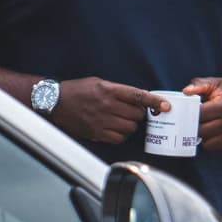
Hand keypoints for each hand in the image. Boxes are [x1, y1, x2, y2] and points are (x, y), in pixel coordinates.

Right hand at [47, 77, 166, 144]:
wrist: (55, 102)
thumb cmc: (78, 90)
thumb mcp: (99, 83)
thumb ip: (119, 90)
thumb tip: (141, 97)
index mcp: (109, 90)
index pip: (138, 95)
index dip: (155, 101)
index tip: (166, 105)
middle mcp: (107, 105)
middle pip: (137, 114)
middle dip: (139, 114)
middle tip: (133, 112)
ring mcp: (102, 120)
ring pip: (130, 128)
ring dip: (130, 125)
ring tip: (122, 120)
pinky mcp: (96, 133)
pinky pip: (118, 138)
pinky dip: (121, 135)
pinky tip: (115, 129)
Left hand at [182, 76, 221, 150]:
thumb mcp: (214, 82)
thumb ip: (199, 84)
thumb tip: (186, 91)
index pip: (201, 114)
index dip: (191, 112)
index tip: (188, 109)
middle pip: (202, 129)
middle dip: (193, 124)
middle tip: (191, 117)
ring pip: (206, 140)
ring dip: (200, 134)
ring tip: (201, 123)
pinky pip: (213, 146)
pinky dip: (207, 141)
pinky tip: (207, 131)